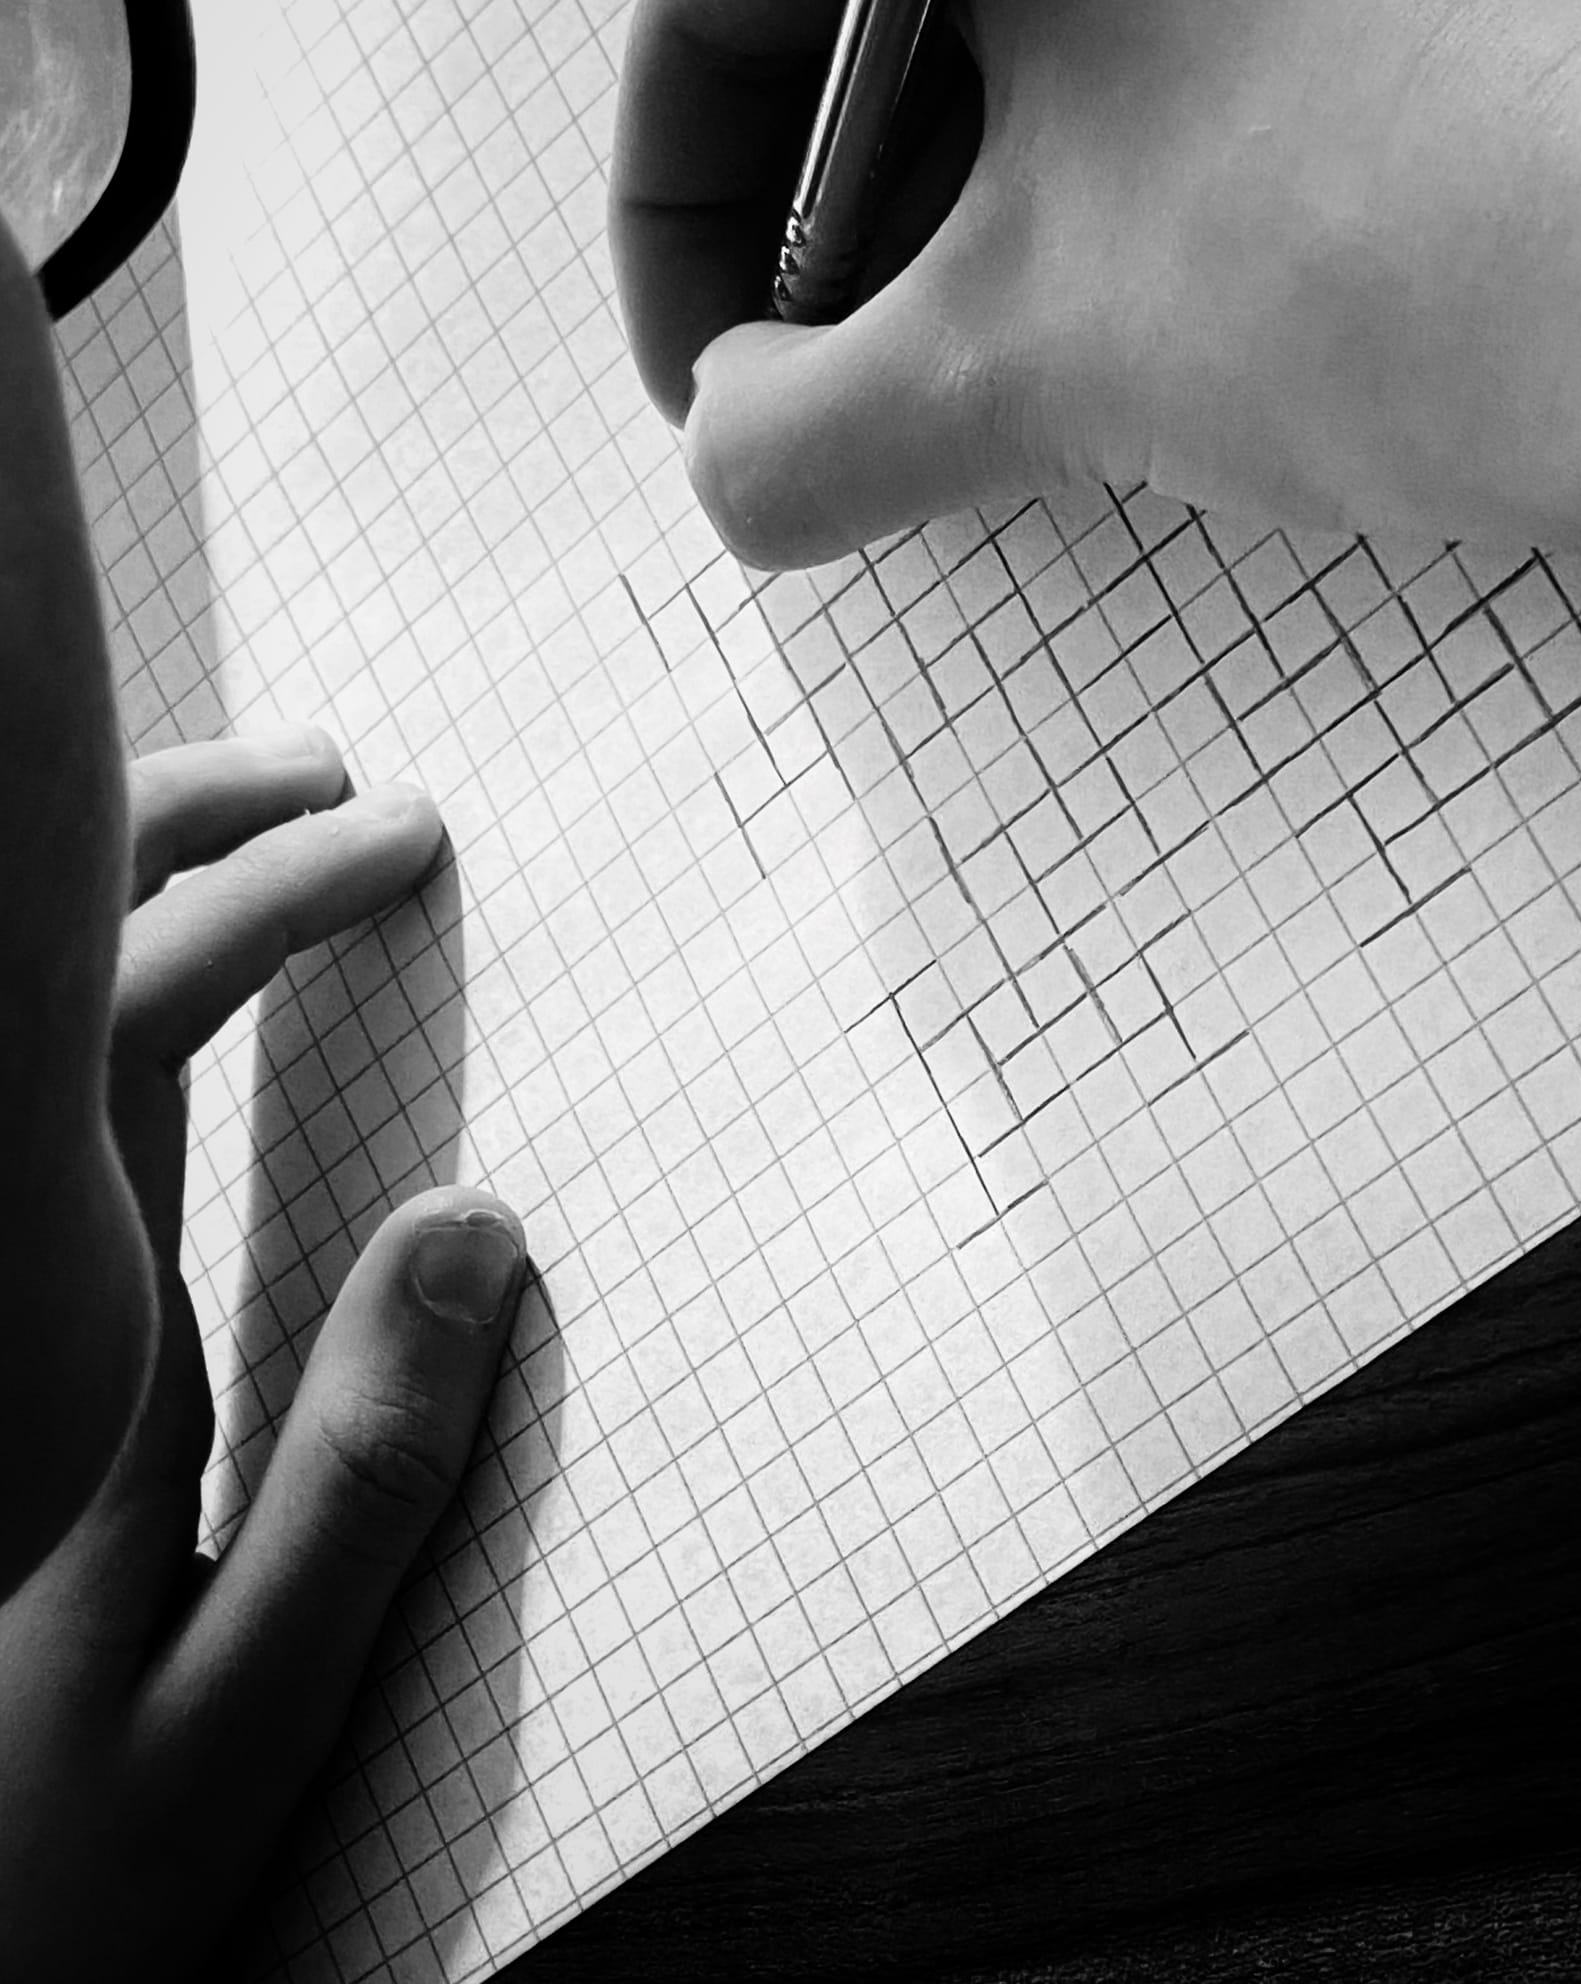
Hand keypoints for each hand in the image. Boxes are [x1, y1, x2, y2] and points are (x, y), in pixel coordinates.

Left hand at [0, 229, 528, 1976]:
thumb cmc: (60, 1860)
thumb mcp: (243, 1705)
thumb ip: (360, 1473)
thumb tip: (476, 1217)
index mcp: (51, 1348)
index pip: (122, 1038)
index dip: (258, 900)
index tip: (404, 836)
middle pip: (37, 985)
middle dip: (178, 837)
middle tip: (342, 778)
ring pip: (17, 1038)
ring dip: (126, 902)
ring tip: (266, 823)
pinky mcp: (0, 1355)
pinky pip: (37, 1126)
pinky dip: (99, 1014)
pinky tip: (168, 1000)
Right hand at [612, 0, 1580, 628]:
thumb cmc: (1385, 257)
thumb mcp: (1026, 357)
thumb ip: (802, 429)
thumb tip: (733, 463)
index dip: (683, 213)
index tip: (708, 383)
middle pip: (869, 17)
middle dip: (823, 237)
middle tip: (835, 409)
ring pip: (1016, 51)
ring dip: (954, 236)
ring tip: (977, 398)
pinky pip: (1154, 69)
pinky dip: (1089, 204)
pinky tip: (1115, 329)